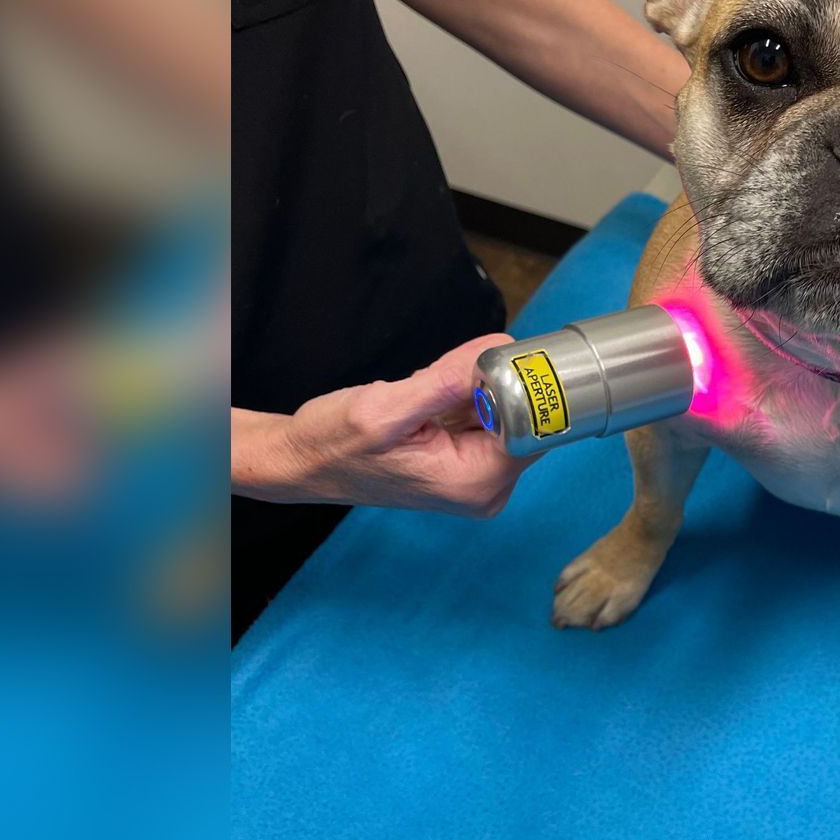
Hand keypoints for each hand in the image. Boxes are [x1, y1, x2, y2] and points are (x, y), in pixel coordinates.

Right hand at [232, 334, 533, 516]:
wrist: (302, 462)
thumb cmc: (333, 443)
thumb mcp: (385, 409)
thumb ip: (447, 382)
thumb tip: (498, 352)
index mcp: (476, 481)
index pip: (536, 425)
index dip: (521, 386)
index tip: (487, 363)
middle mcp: (487, 487)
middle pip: (526, 418)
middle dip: (489, 386)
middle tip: (442, 379)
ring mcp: (478, 478)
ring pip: (503, 413)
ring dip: (470, 392)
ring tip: (425, 395)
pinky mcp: (467, 463)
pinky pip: (483, 418)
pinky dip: (461, 400)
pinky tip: (427, 404)